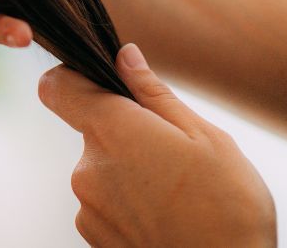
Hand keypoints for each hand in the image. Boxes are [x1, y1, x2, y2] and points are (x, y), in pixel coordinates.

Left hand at [38, 43, 275, 246]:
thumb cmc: (228, 207)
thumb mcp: (205, 138)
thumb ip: (154, 94)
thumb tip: (124, 56)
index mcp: (113, 131)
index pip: (58, 87)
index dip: (72, 78)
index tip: (101, 83)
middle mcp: (87, 167)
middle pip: (91, 131)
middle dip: (125, 133)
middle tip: (174, 154)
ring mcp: (87, 205)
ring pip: (102, 169)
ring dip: (129, 172)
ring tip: (176, 193)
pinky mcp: (91, 235)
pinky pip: (104, 203)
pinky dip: (128, 204)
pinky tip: (165, 217)